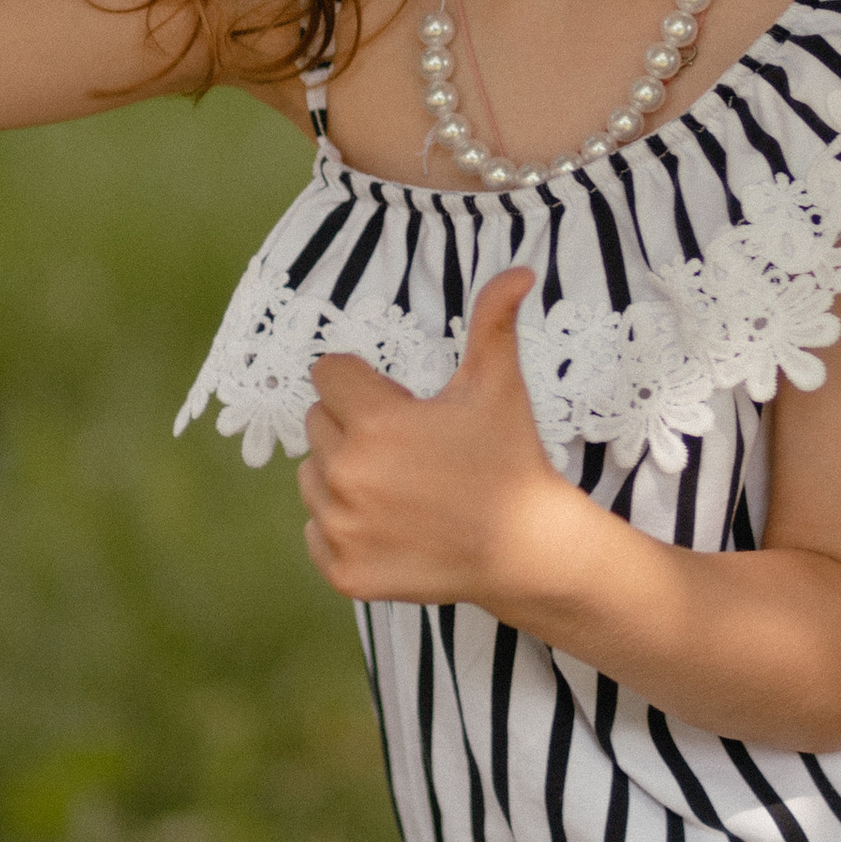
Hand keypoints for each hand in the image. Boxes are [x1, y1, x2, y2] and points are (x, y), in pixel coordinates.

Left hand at [298, 271, 584, 612]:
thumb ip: (493, 321)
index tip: (401, 404)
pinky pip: (316, 530)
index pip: (327, 376)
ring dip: (344, 475)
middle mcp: (346, 475)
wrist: (528, 550)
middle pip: (318, 425)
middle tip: (409, 449)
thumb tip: (519, 270)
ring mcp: (341, 528)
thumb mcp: (499, 385)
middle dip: (354, 428)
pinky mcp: (343, 571)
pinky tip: (393, 526)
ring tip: (401, 488)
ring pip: (312, 477)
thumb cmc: (510, 458)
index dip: (364, 384)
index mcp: (374, 424)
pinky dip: (345, 527)